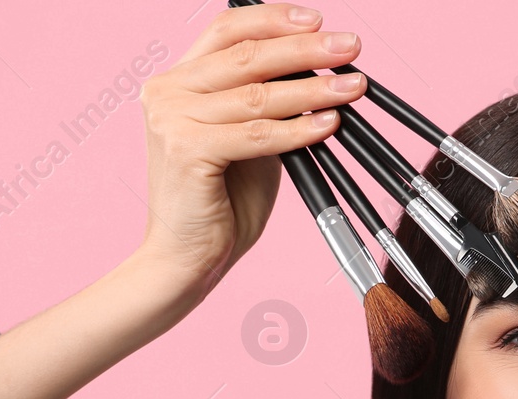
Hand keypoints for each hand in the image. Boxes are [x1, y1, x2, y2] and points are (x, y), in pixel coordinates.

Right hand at [132, 3, 365, 296]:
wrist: (185, 257)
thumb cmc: (219, 202)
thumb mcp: (246, 139)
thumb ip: (266, 104)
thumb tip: (317, 73)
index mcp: (177, 80)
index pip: (227, 29)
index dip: (274, 20)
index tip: (317, 21)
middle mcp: (167, 92)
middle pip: (246, 55)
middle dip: (306, 49)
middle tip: (349, 47)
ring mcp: (172, 120)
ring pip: (256, 95)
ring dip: (313, 90)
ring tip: (351, 87)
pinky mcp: (186, 150)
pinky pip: (256, 134)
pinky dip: (297, 129)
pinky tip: (328, 125)